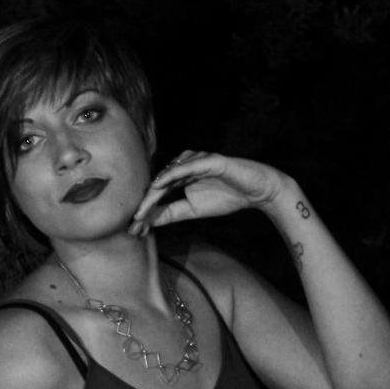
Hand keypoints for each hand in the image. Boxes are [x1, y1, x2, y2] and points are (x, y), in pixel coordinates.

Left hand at [128, 150, 287, 235]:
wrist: (256, 191)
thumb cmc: (227, 197)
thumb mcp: (193, 210)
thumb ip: (172, 213)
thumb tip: (149, 222)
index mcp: (179, 177)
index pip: (157, 194)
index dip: (145, 209)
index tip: (133, 228)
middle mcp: (184, 166)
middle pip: (158, 184)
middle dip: (145, 204)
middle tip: (133, 222)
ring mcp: (196, 161)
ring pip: (168, 174)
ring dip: (154, 192)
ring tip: (142, 209)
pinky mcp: (209, 160)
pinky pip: (187, 166)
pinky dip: (172, 174)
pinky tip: (159, 184)